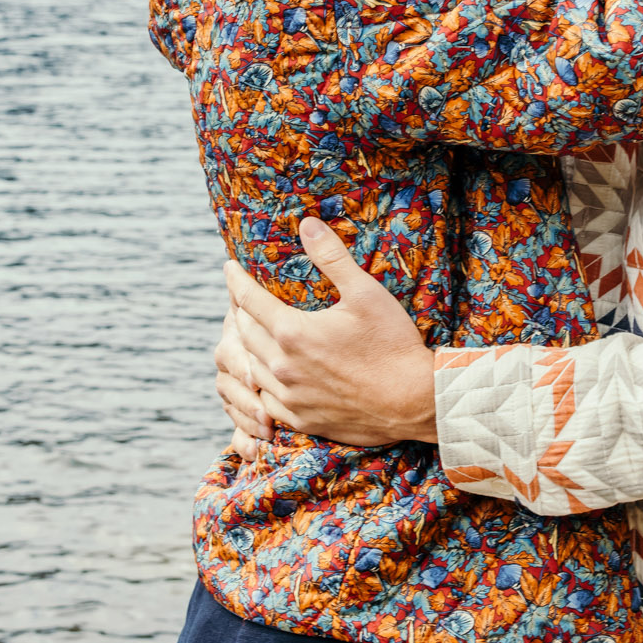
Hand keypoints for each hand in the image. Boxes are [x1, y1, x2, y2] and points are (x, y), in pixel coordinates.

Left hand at [223, 218, 438, 449]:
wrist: (413, 402)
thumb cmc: (392, 344)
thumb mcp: (366, 293)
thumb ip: (332, 257)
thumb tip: (308, 223)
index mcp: (292, 332)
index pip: (248, 300)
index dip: (235, 280)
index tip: (229, 267)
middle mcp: (282, 366)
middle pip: (243, 333)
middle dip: (238, 311)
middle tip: (239, 298)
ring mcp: (289, 397)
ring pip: (249, 368)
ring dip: (246, 348)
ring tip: (249, 335)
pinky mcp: (301, 419)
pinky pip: (265, 400)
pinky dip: (260, 383)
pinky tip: (267, 376)